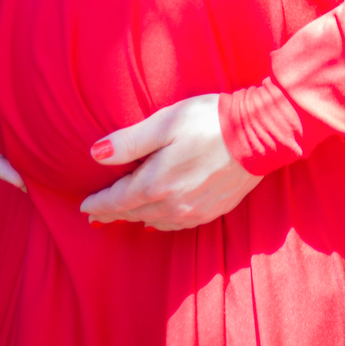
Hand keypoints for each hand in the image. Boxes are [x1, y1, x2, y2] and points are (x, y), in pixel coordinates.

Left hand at [80, 95, 259, 231]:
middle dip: (114, 212)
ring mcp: (194, 212)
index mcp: (155, 184)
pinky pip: (177, 224)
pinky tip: (159, 220)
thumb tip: (96, 154)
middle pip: (133, 213)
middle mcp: (172, 206)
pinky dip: (161, 221)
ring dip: (137, 217)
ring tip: (124, 215)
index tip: (85, 206)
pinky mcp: (212, 211)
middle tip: (97, 214)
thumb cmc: (209, 122)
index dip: (98, 203)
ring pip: (154, 221)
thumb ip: (129, 142)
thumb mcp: (164, 123)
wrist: (259, 135)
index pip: (117, 200)